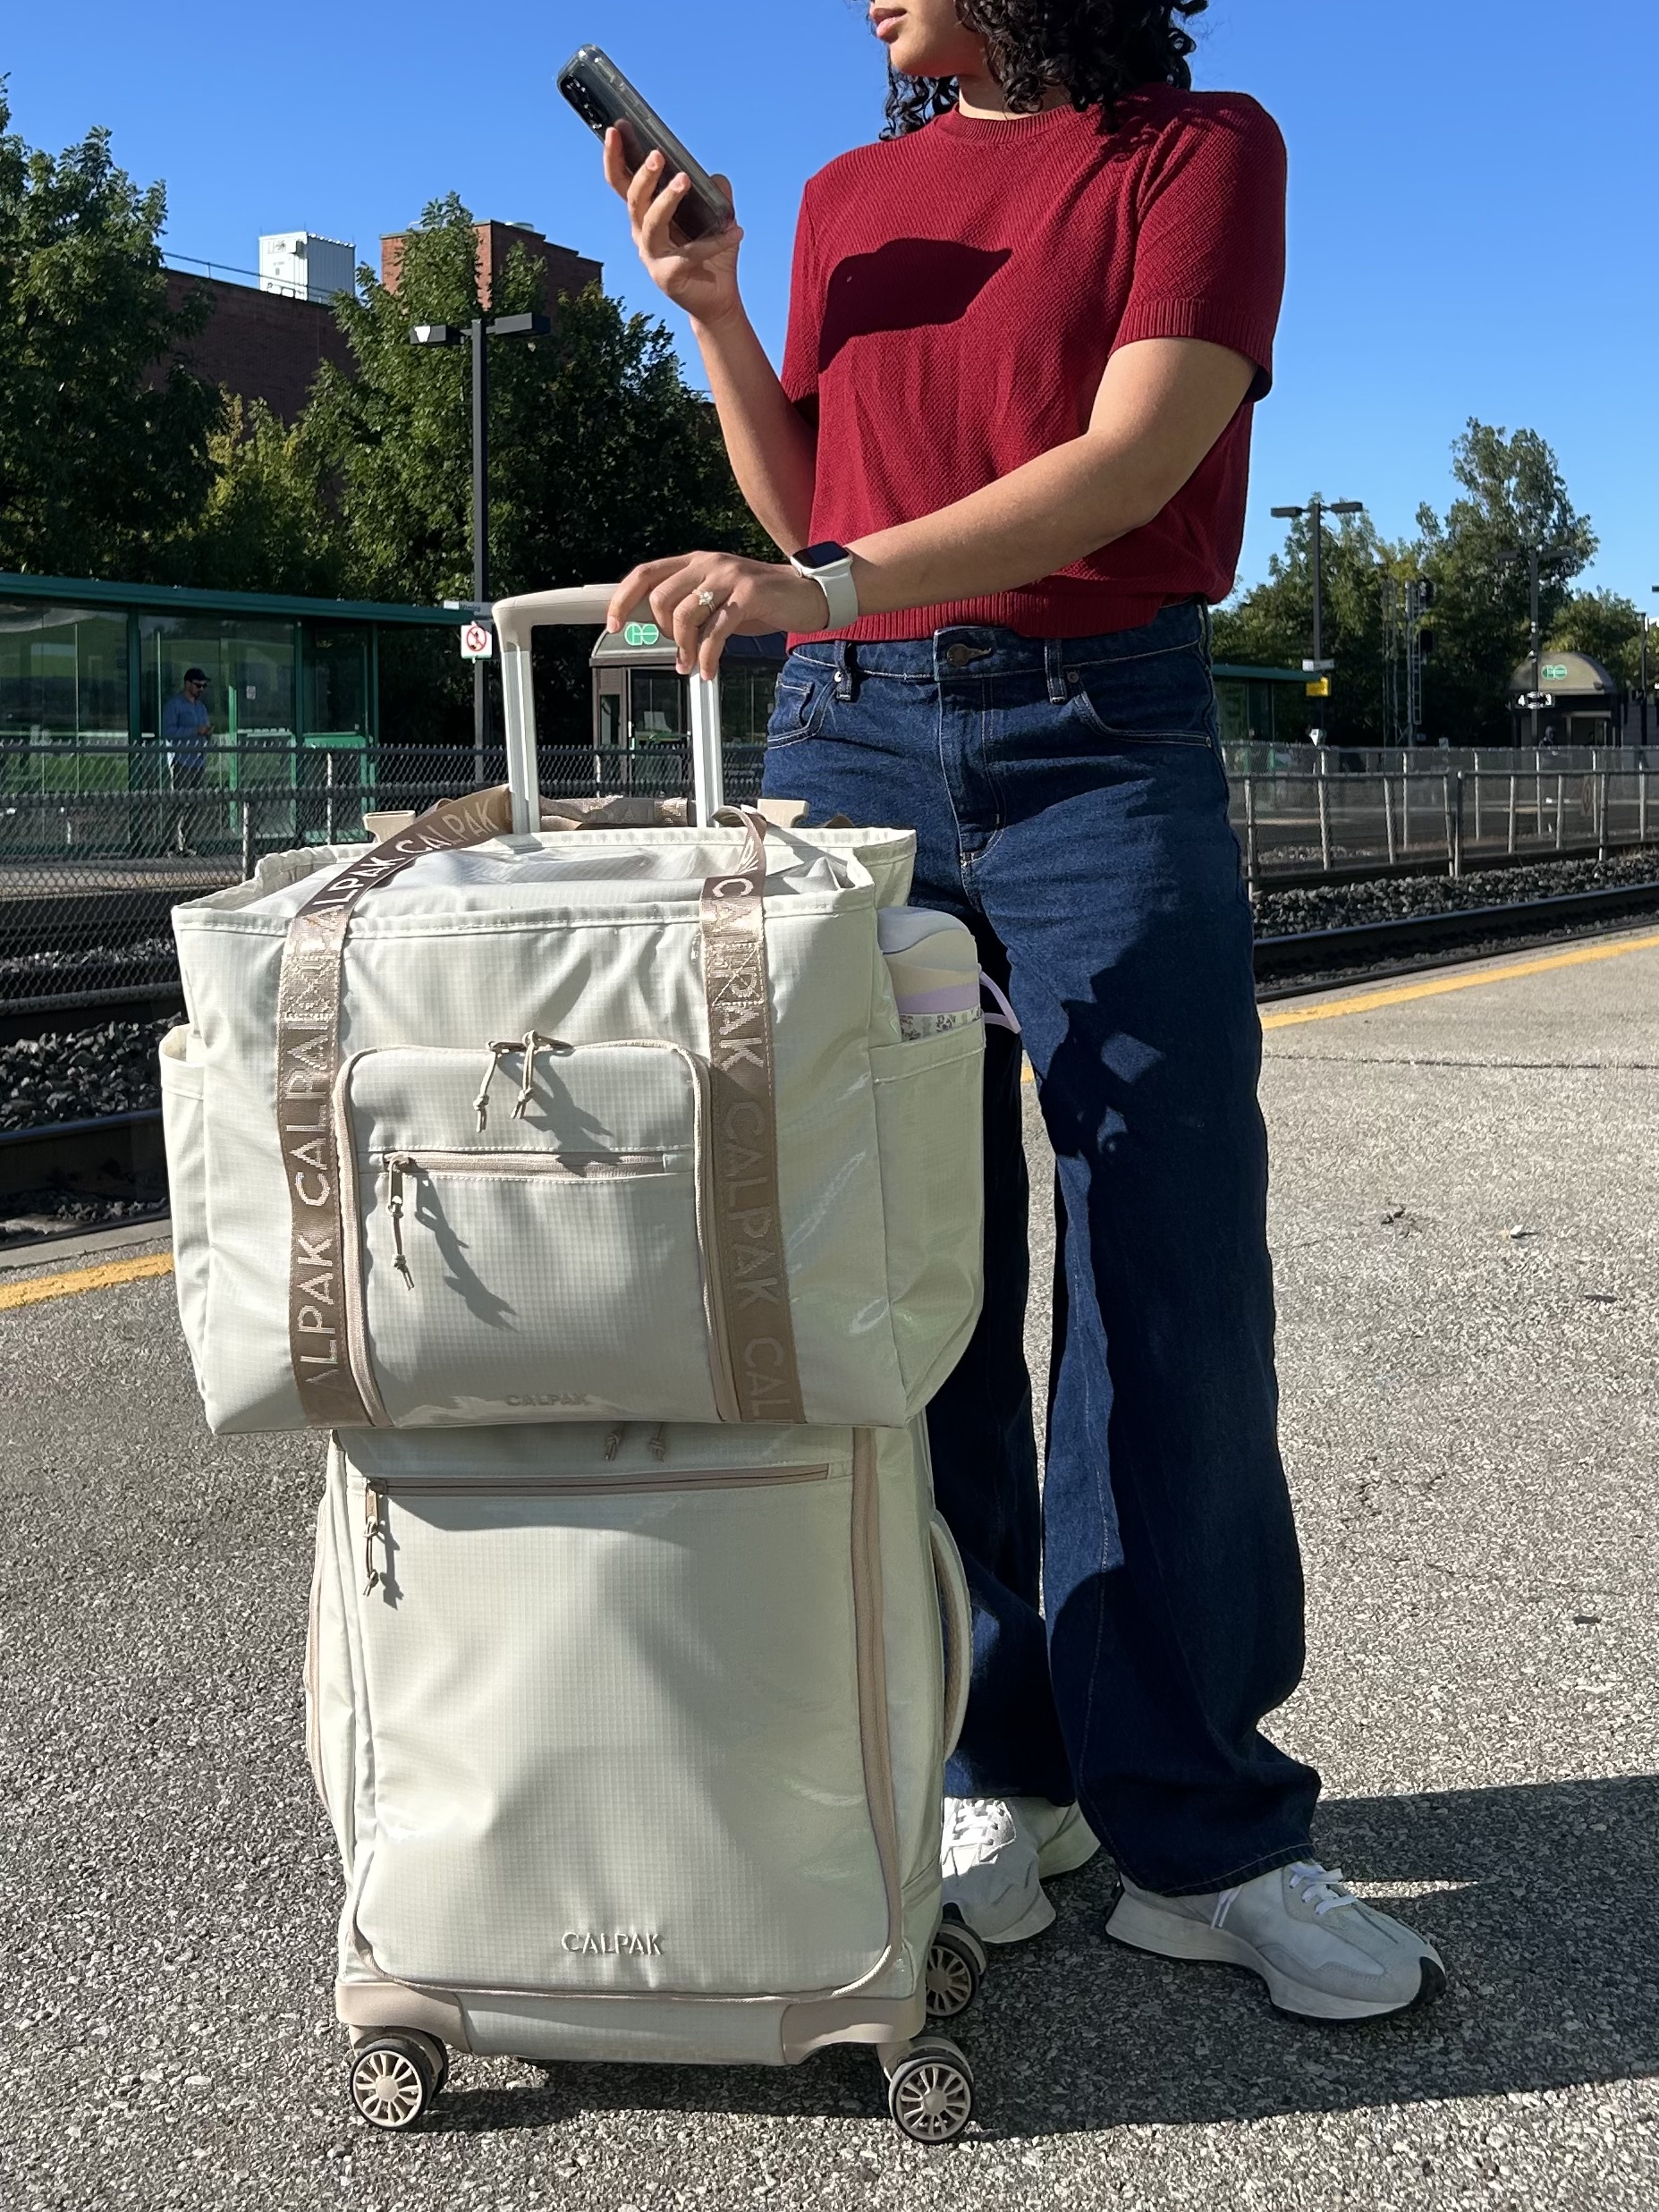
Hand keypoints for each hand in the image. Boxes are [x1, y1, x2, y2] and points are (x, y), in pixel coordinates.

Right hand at [604, 130, 742, 328]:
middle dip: (644, 175)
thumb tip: (714, 177)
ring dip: (666, 200)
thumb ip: (714, 194)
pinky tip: (736, 231)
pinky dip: (715, 241)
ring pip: (652, 223)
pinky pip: (691, 253)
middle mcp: (642, 235)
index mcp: (645, 216)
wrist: (717, 300)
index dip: (616, 157)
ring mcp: (652, 258)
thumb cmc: (711, 256)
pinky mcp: (669, 277)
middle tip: (658, 155)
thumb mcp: (715, 217)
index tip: (615, 129)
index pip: (622, 183)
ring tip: (685, 179)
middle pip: (633, 200)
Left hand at [609, 554, 831, 679]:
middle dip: (663, 633)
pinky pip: (716, 630)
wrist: (807, 594)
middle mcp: (708, 563)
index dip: (623, 598)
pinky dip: (707, 656)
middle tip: (677, 652)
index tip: (613, 624)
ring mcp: (728, 576)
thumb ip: (690, 606)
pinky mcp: (749, 594)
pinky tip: (708, 670)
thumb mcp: (718, 599)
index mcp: (695, 562)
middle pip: (661, 598)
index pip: (645, 573)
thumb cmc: (760, 601)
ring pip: (684, 615)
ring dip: (684, 649)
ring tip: (691, 665)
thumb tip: (659, 632)